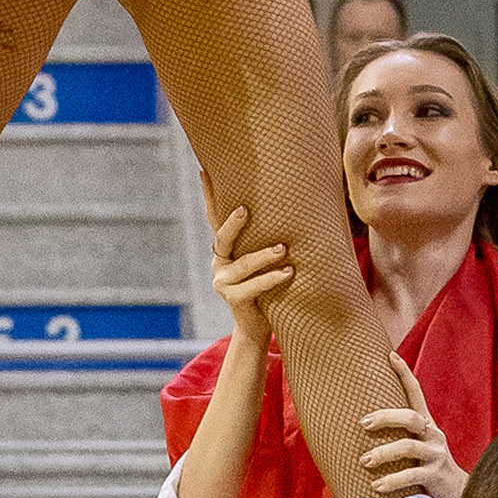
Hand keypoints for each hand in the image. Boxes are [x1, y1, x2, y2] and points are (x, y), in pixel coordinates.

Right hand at [207, 198, 292, 354]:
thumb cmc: (268, 286)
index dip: (209, 197)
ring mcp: (223, 282)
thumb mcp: (264, 260)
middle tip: (245, 209)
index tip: (204, 171)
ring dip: (264, 256)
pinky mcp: (233, 299)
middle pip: (222, 239)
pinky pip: (253, 287)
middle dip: (233, 224)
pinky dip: (271, 279)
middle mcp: (220, 263)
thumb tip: (293, 204)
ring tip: (283, 249)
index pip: (215, 219)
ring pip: (243, 264)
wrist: (258, 325)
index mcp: (225, 251)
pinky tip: (288, 273)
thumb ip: (266, 239)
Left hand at [358, 360, 465, 497]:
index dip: (405, 373)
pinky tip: (376, 486)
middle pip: (410, 417)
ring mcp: (436, 455)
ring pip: (408, 447)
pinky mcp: (435, 476)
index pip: (416, 393)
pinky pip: (411, 475)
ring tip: (364, 461)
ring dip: (383, 453)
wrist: (461, 495)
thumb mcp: (417, 447)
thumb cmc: (429, 469)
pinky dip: (392, 481)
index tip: (390, 355)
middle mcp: (433, 435)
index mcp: (427, 425)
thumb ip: (400, 435)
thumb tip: (362, 424)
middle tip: (363, 423)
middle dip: (385, 417)